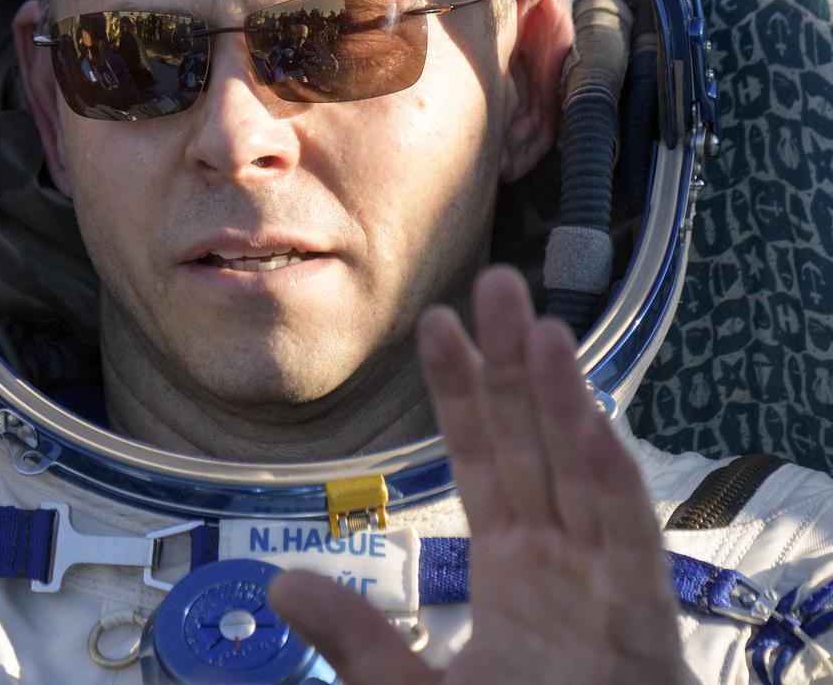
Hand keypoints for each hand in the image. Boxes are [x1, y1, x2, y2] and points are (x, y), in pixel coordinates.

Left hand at [269, 265, 682, 683]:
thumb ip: (354, 638)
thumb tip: (279, 585)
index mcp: (512, 568)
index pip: (483, 457)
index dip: (462, 391)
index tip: (439, 327)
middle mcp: (560, 559)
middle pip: (533, 441)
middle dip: (512, 362)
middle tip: (494, 280)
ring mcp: (603, 581)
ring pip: (579, 464)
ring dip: (557, 390)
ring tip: (532, 317)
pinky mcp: (640, 616)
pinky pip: (624, 526)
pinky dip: (604, 462)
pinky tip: (579, 400)